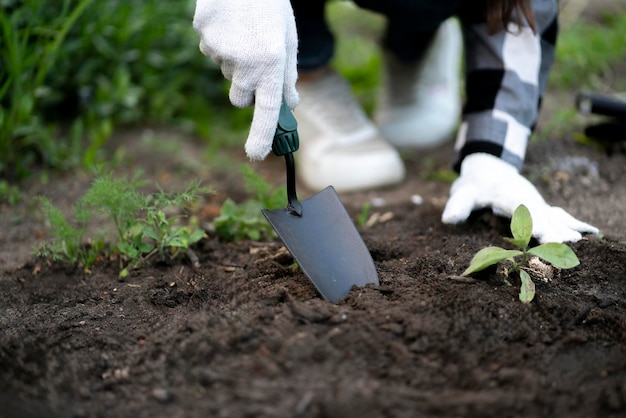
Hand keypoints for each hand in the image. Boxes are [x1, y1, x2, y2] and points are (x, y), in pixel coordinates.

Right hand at [193, 0, 298, 159]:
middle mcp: (246, 63)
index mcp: (272, 64)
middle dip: (247, 90)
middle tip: (255, 64)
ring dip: (234, 62)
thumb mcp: (288, 38)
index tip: (256, 155)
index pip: (267, 111)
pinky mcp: (203, 36)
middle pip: (240, 98)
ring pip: (225, 73)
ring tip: (244, 33)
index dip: (261, 136)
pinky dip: (219, 44)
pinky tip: (228, 24)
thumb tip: (290, 102)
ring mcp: (220, 50)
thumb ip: (288, 74)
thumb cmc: (271, 7)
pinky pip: (210, 52)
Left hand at [442, 153, 598, 242]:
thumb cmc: (475, 184)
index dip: (531, 221)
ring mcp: (537, 204)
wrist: (489, 167)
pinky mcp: (541, 209)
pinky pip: (560, 217)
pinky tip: (592, 234)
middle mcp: (527, 199)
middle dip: (554, 231)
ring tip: (579, 245)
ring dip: (566, 231)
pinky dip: (575, 224)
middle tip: (567, 247)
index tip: (540, 234)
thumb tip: (449, 219)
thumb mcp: (463, 192)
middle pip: (543, 216)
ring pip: (554, 217)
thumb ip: (458, 205)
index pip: (521, 209)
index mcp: (507, 194)